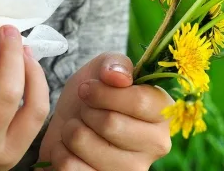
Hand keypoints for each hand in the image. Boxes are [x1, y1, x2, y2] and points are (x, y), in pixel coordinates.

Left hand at [38, 52, 172, 169]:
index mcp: (162, 113)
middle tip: (85, 110)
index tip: (88, 89)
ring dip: (71, 130)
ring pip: (85, 143)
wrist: (71, 123)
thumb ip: (115, 63)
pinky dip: (61, 153)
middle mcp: (156, 145)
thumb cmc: (94, 95)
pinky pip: (70, 167)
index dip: (104, 92)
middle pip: (111, 123)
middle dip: (86, 110)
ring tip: (78, 128)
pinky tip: (71, 149)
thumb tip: (117, 76)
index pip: (139, 102)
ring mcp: (133, 170)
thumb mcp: (104, 68)